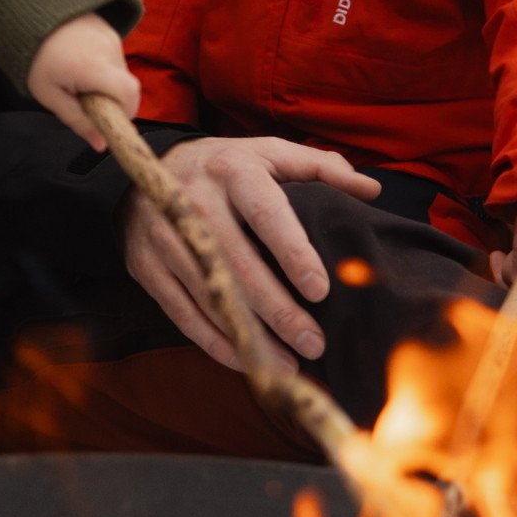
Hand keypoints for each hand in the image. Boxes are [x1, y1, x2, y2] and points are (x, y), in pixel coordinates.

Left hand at [24, 12, 140, 152]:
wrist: (27, 18)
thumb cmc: (35, 59)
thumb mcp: (49, 96)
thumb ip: (77, 121)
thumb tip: (101, 145)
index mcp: (92, 67)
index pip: (129, 94)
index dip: (126, 113)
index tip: (108, 120)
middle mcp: (107, 49)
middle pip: (126, 85)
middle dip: (112, 99)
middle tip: (85, 99)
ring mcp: (110, 35)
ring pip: (121, 71)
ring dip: (107, 81)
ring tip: (78, 77)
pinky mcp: (109, 28)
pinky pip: (115, 55)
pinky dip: (104, 65)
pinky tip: (81, 62)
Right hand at [121, 136, 380, 370]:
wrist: (148, 173)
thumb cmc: (226, 168)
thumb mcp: (269, 153)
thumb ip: (320, 168)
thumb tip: (370, 191)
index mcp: (233, 170)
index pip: (266, 214)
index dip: (292, 252)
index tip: (320, 289)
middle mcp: (193, 200)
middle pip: (237, 264)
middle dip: (278, 310)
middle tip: (315, 342)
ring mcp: (166, 235)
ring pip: (210, 294)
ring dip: (250, 335)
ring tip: (290, 363)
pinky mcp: (146, 266)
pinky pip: (183, 313)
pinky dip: (215, 343)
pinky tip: (248, 360)